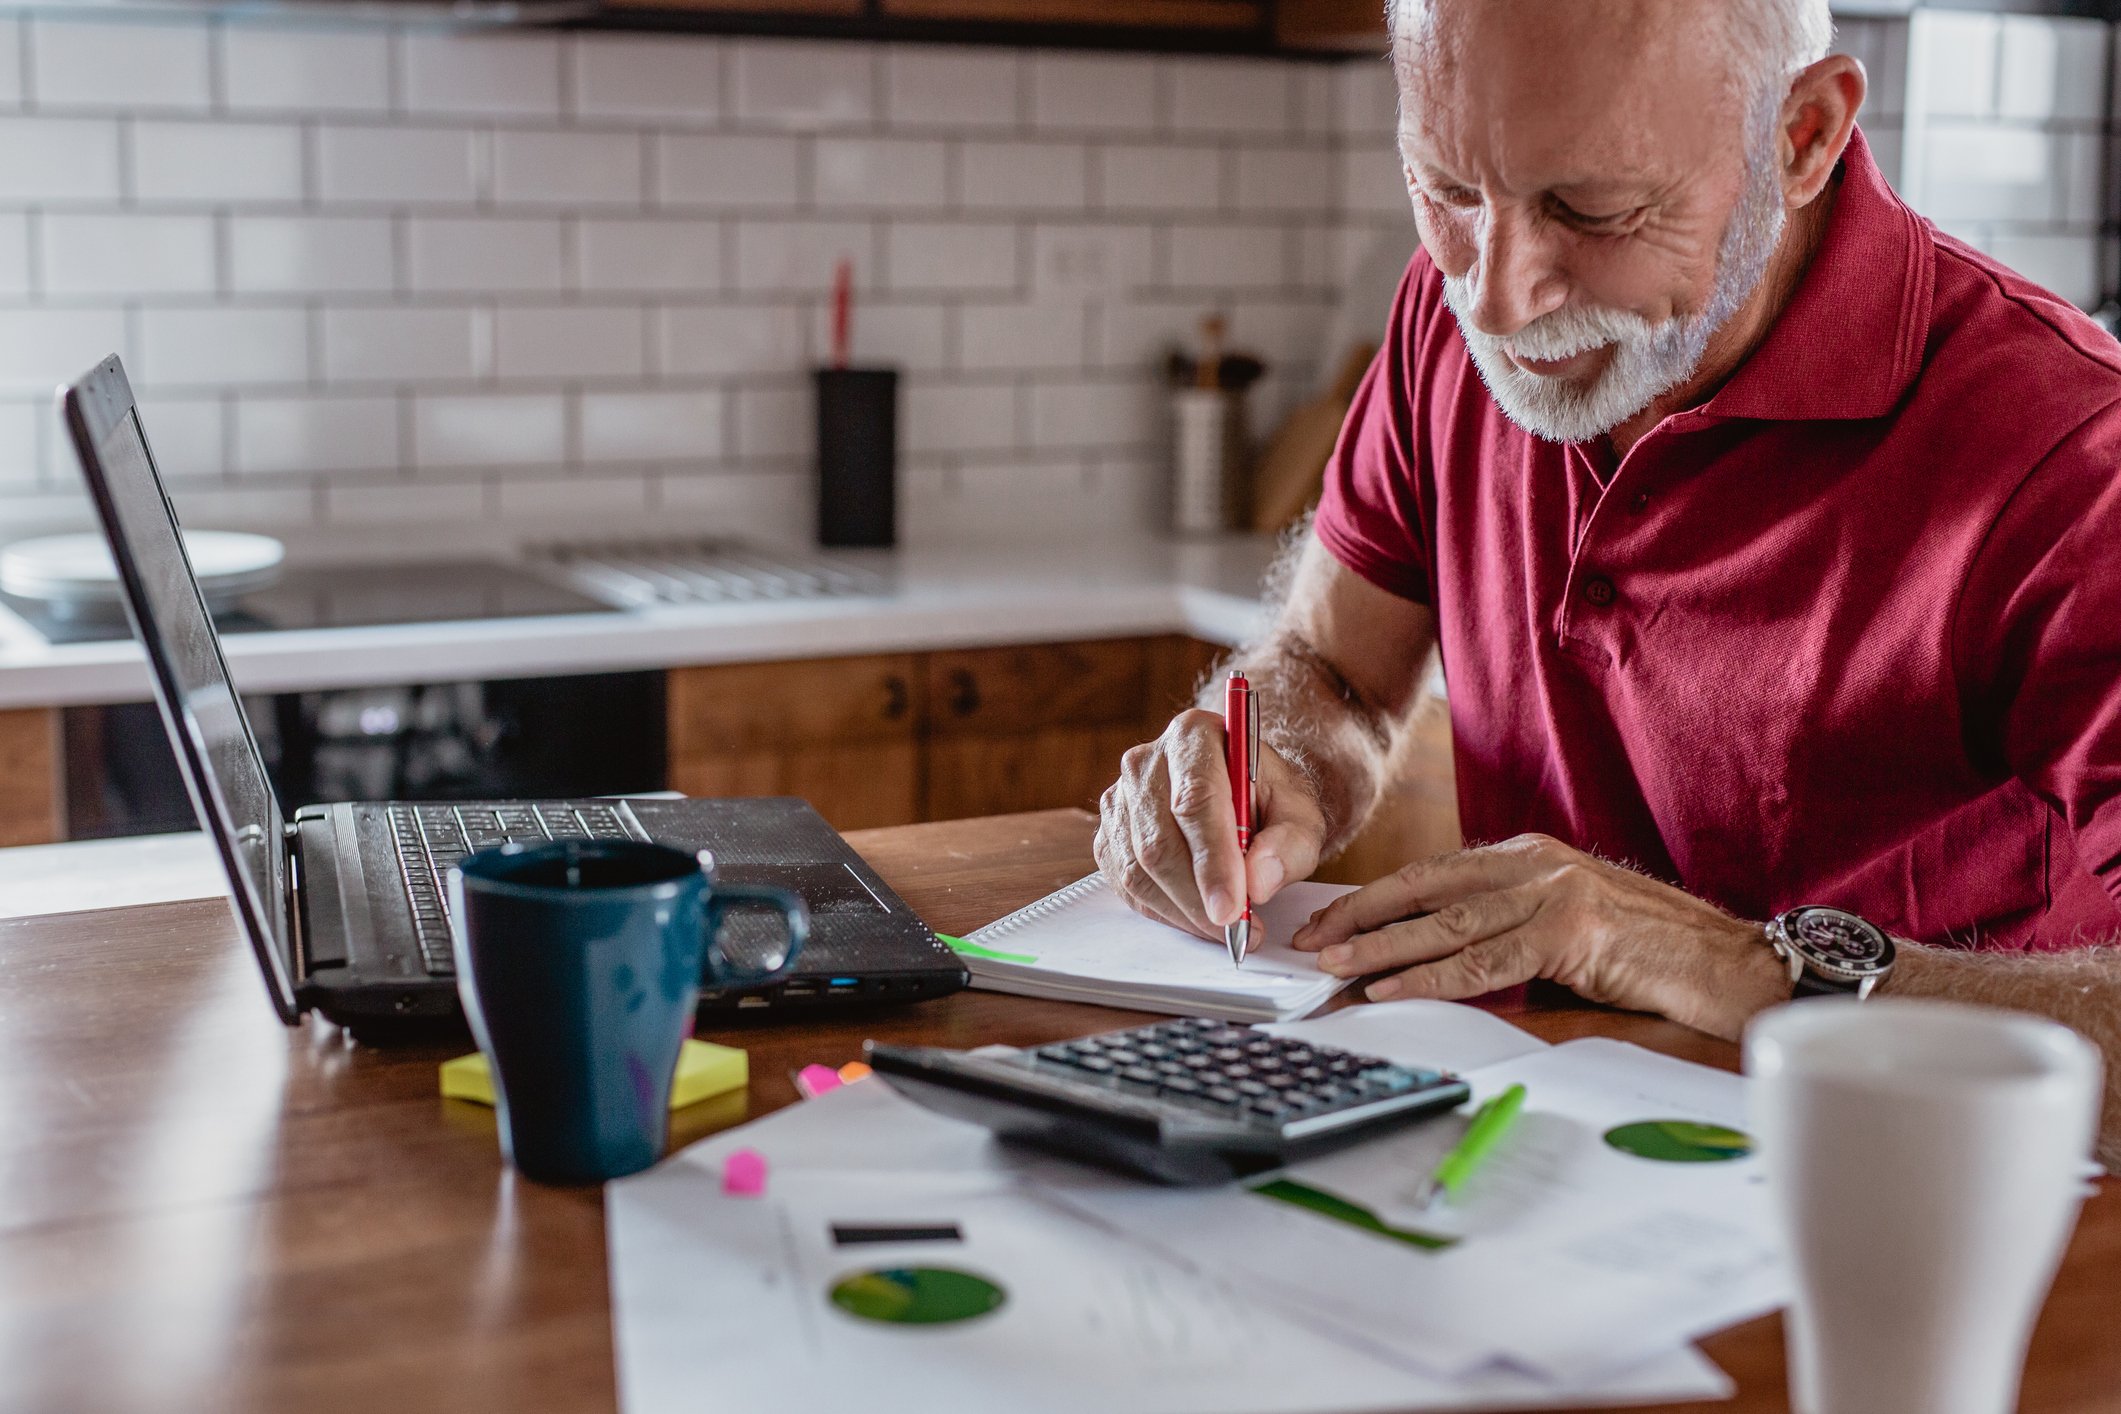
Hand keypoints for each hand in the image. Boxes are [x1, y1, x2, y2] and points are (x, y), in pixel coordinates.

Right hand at [1096, 709, 1326, 941]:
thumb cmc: (1268, 798)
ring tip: (1224, 927)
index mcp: (1194, 736)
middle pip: (1159, 841)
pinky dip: (1162, 910)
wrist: (1239, 789)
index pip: (1194, 801)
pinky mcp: (1109, 832)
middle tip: (1236, 928)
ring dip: (1182, 910)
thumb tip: (1258, 882)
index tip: (1233, 908)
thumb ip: (1290, 843)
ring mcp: (1119, 798)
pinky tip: (1195, 915)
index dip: (1212, 860)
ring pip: (1137, 869)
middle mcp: (1146, 761)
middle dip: (1197, 896)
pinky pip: (1125, 884)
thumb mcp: (1301, 812)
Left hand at [1289, 834, 1791, 1039]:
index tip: (1333, 920)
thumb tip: (1441, 966)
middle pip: (1425, 886)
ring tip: (1332, 966)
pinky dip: (1428, 977)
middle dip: (1361, 914)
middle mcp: (1536, 864)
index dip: (1378, 898)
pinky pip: (1481, 960)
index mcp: (1532, 856)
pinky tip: (1388, 988)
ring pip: (1444, 923)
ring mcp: (1553, 892)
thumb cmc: (1655, 957)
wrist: (1732, 965)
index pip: (1435, 873)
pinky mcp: (1570, 931)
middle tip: (1310, 939)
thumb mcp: (1570, 932)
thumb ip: (1510, 935)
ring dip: (1381, 947)